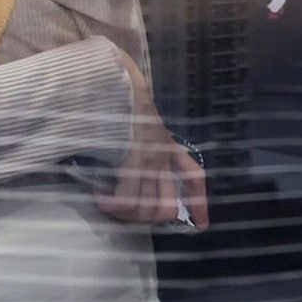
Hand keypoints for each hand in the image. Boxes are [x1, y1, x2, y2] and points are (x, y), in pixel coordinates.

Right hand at [94, 52, 209, 228]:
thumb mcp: (141, 123)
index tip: (202, 225)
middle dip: (145, 219)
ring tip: (106, 204)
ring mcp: (149, 157)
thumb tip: (122, 174)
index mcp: (169, 146)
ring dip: (125, 214)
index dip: (199, 204)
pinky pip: (127, 197)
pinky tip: (98, 197)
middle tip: (122, 212)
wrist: (115, 76)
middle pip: (165, 207)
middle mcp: (164, 155)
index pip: (194, 178)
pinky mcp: (132, 156)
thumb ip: (141, 145)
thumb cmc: (121, 98)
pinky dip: (112, 204)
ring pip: (145, 208)